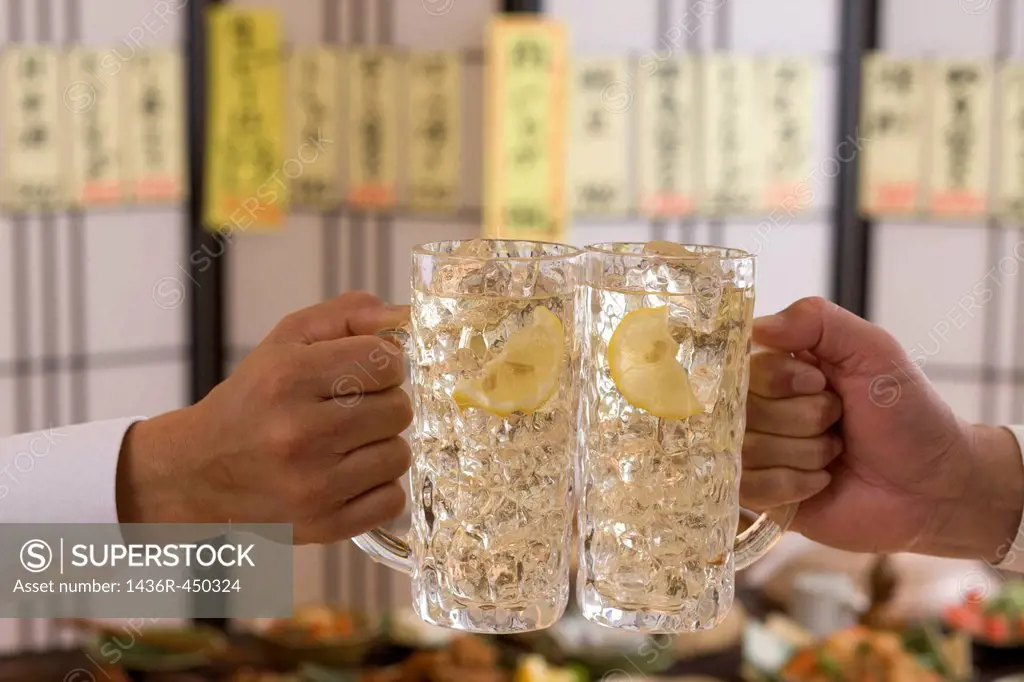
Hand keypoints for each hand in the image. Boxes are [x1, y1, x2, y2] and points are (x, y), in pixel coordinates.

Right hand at [116, 291, 413, 543]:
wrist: (198, 471)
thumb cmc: (253, 400)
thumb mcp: (288, 341)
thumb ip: (348, 316)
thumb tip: (405, 315)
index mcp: (288, 377)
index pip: (386, 361)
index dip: (384, 364)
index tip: (366, 372)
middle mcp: (299, 433)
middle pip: (399, 409)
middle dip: (383, 403)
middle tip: (352, 409)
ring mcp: (312, 485)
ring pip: (400, 454)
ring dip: (382, 445)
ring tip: (347, 442)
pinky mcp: (323, 524)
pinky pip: (392, 499)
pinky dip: (378, 486)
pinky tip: (348, 474)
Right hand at [741, 296, 1023, 561]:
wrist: (935, 485)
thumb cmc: (907, 414)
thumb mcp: (873, 349)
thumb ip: (816, 320)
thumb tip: (756, 327)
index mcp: (777, 366)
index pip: (739, 364)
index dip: (779, 379)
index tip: (820, 383)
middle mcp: (757, 406)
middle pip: (742, 409)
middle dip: (804, 418)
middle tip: (838, 420)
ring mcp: (755, 452)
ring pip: (748, 449)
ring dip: (805, 452)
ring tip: (835, 451)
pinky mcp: (759, 495)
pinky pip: (750, 487)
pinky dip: (795, 483)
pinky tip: (822, 480)